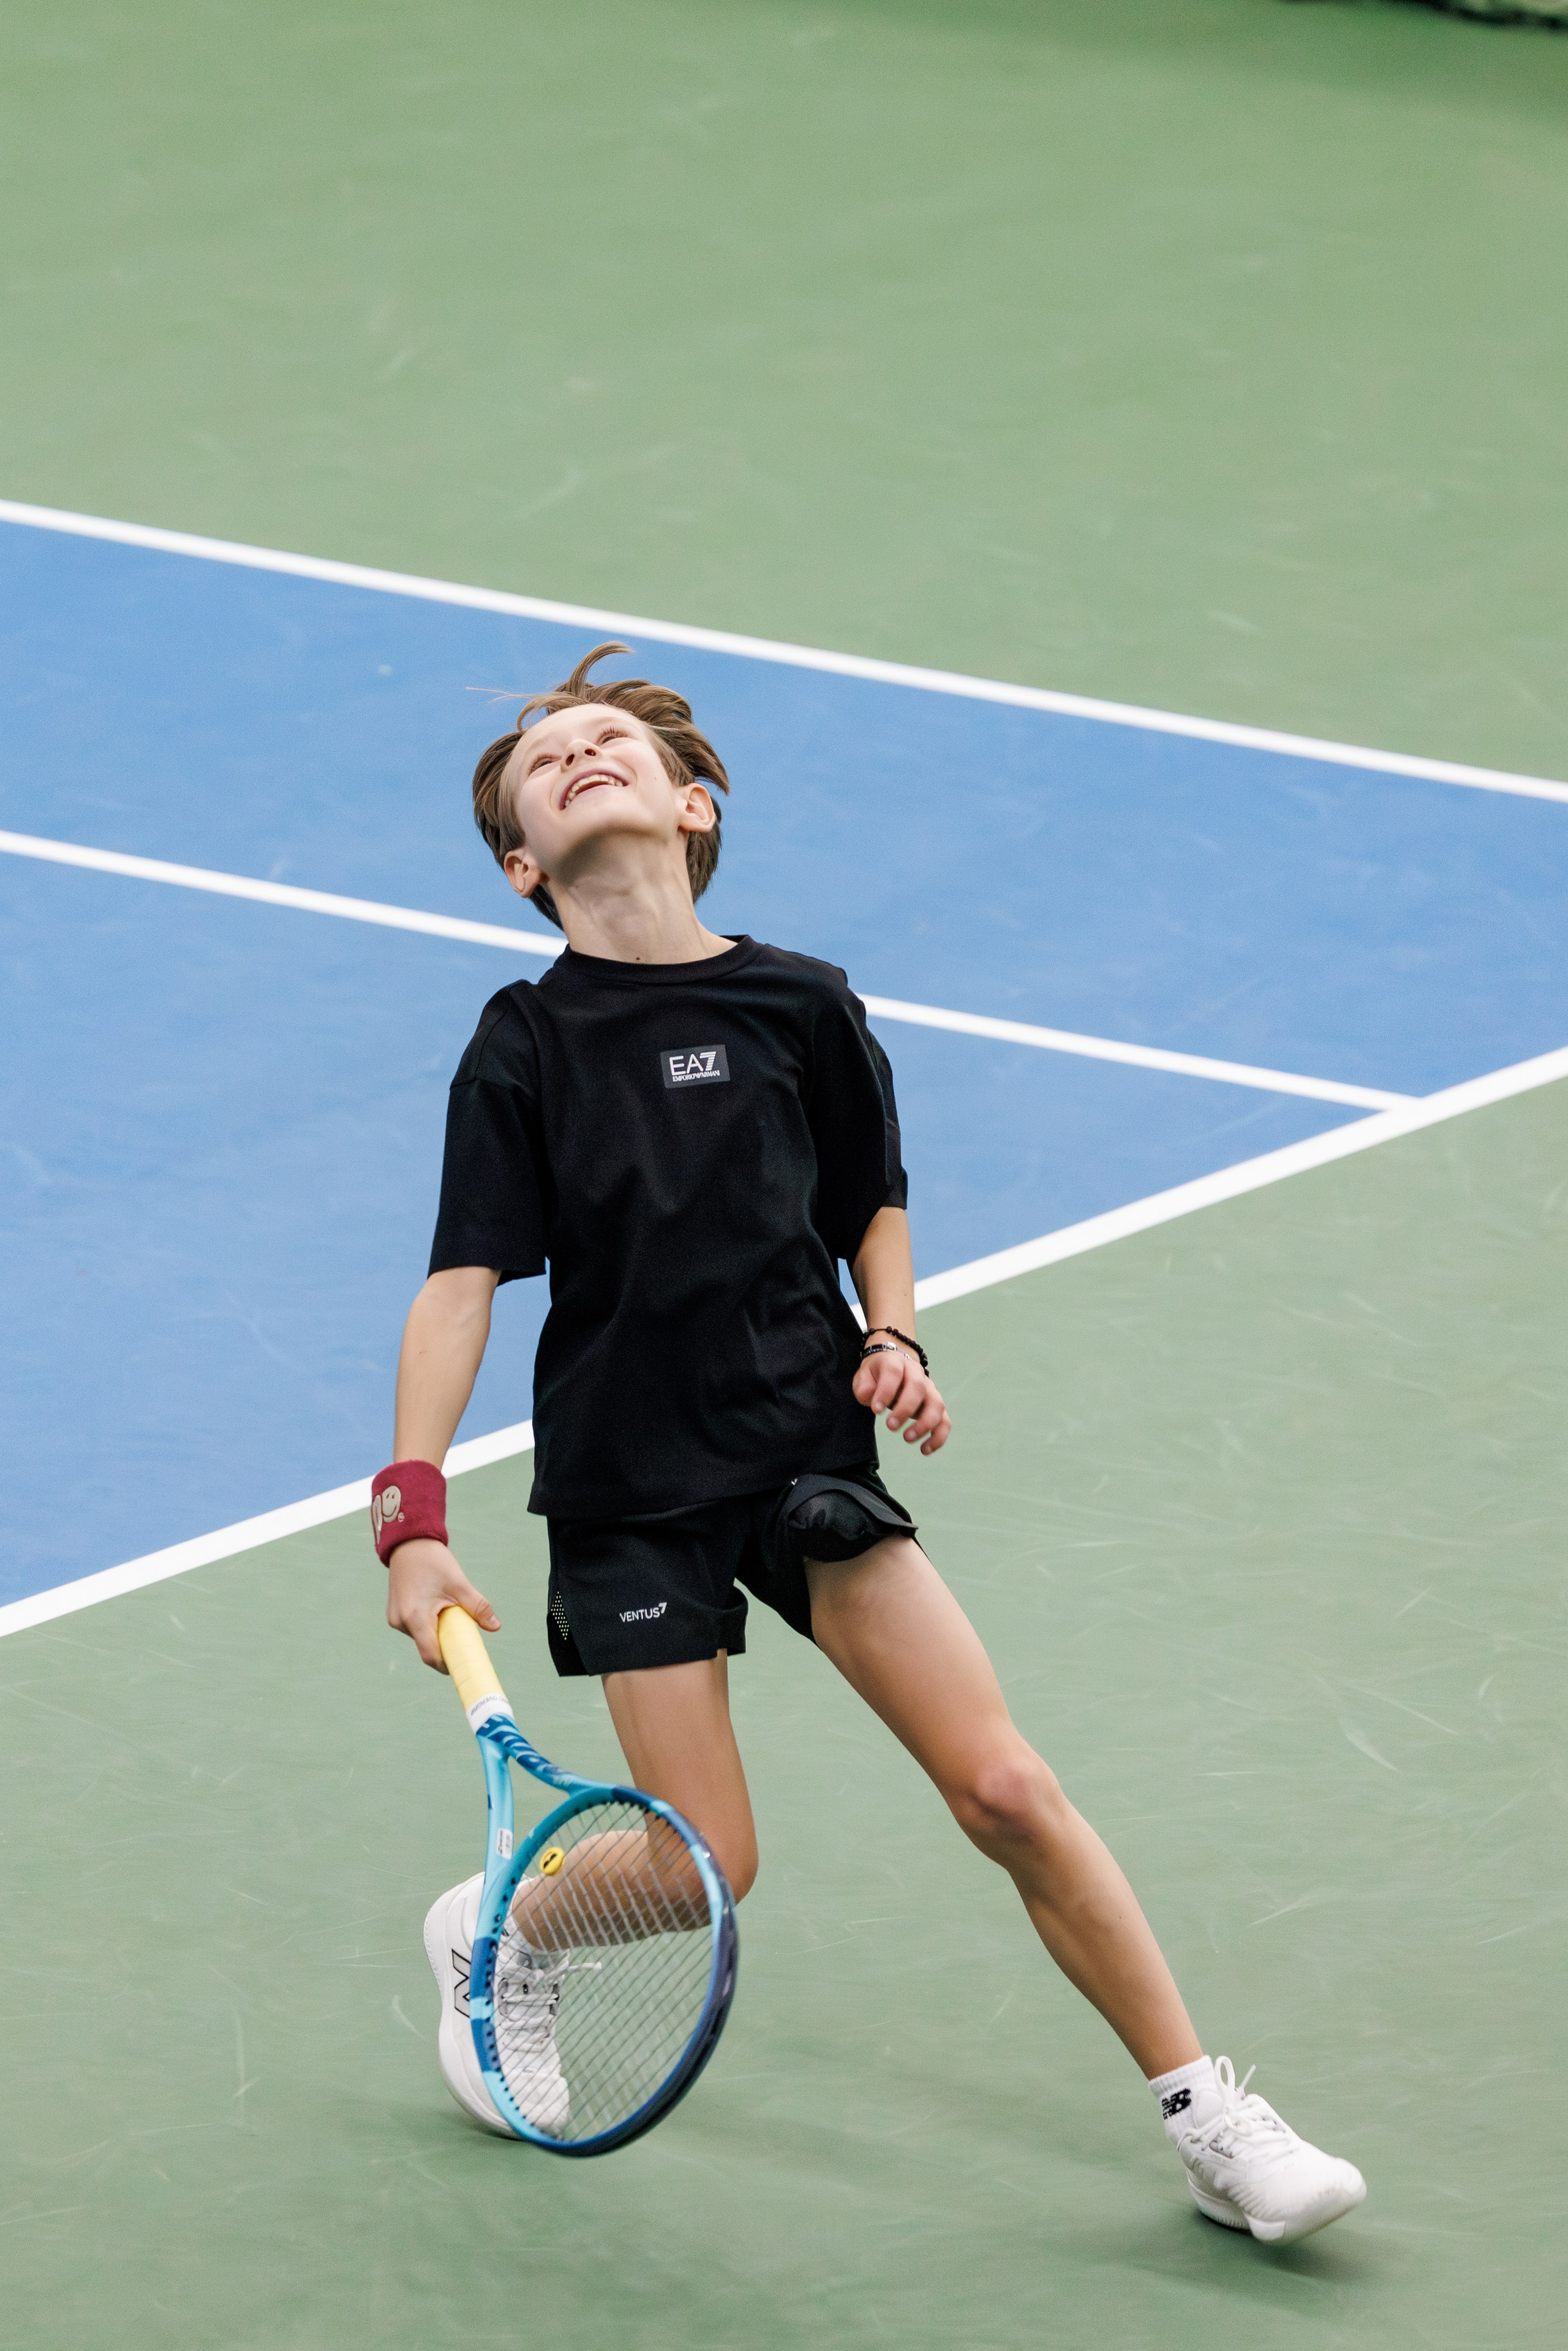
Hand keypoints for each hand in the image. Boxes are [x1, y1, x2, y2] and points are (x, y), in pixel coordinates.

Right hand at [386, 1537, 499, 1668]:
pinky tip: (437, 1608)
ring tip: (449, 1612)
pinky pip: (414, 1628)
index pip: (430, 1654)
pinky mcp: (394, 1614)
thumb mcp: (459, 1583)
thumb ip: (477, 1606)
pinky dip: (428, 1625)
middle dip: (446, 1646)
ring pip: (421, 1637)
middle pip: (427, 1647)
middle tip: (463, 1636)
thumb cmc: (433, 1561)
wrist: (409, 1543)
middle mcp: (400, 1622)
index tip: (463, 1665)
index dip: (447, 1665)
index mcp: (415, 1617)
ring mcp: (395, 1618)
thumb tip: (495, 1626)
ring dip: (437, 1633)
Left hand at [852, 1346, 950, 1454]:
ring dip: (924, 1423)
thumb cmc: (876, 1377)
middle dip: (905, 1408)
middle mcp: (916, 1373)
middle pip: (918, 1387)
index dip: (886, 1391)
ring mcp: (930, 1390)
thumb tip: (868, 1396)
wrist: (893, 1370)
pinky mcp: (936, 1406)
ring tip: (907, 1438)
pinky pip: (944, 1421)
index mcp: (896, 1362)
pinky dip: (938, 1437)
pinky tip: (924, 1450)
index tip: (876, 1410)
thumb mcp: (864, 1377)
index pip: (894, 1372)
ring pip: (936, 1404)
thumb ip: (864, 1386)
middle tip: (890, 1426)